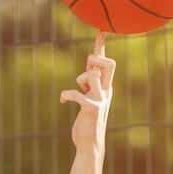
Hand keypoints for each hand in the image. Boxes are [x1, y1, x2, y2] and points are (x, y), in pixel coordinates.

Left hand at [59, 31, 113, 151]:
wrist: (90, 144)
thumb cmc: (88, 121)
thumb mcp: (91, 98)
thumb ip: (90, 83)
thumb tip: (89, 68)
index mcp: (106, 87)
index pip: (107, 63)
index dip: (101, 46)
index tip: (100, 29)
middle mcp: (106, 91)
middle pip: (109, 63)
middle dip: (95, 59)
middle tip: (87, 70)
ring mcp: (100, 100)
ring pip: (91, 74)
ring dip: (80, 79)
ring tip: (78, 91)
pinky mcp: (91, 109)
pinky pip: (76, 93)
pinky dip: (66, 95)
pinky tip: (63, 101)